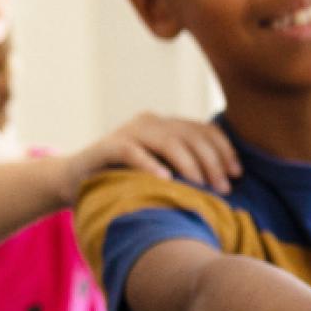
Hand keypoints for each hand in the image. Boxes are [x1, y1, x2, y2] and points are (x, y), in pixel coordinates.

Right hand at [63, 112, 240, 201]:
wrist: (73, 180)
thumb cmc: (125, 180)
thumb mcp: (161, 170)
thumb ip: (186, 168)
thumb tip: (226, 182)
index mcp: (168, 125)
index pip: (204, 130)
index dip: (224, 150)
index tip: (236, 173)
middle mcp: (152, 122)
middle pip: (191, 136)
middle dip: (212, 162)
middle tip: (223, 188)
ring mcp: (129, 131)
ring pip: (168, 142)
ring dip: (190, 165)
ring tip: (202, 186)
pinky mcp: (107, 145)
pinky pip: (132, 152)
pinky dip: (151, 165)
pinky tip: (166, 181)